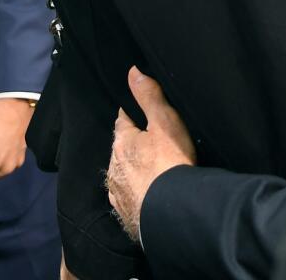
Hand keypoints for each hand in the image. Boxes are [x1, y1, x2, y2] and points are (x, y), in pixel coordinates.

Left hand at [108, 67, 195, 242]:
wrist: (171, 212)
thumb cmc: (170, 162)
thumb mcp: (165, 122)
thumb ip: (149, 96)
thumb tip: (132, 71)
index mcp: (122, 143)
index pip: (123, 122)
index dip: (132, 117)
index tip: (139, 115)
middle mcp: (114, 168)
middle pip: (121, 150)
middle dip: (131, 145)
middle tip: (149, 143)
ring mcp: (118, 193)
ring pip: (121, 175)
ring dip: (131, 171)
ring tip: (149, 171)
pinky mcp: (126, 214)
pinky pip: (127, 199)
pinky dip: (135, 194)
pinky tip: (145, 195)